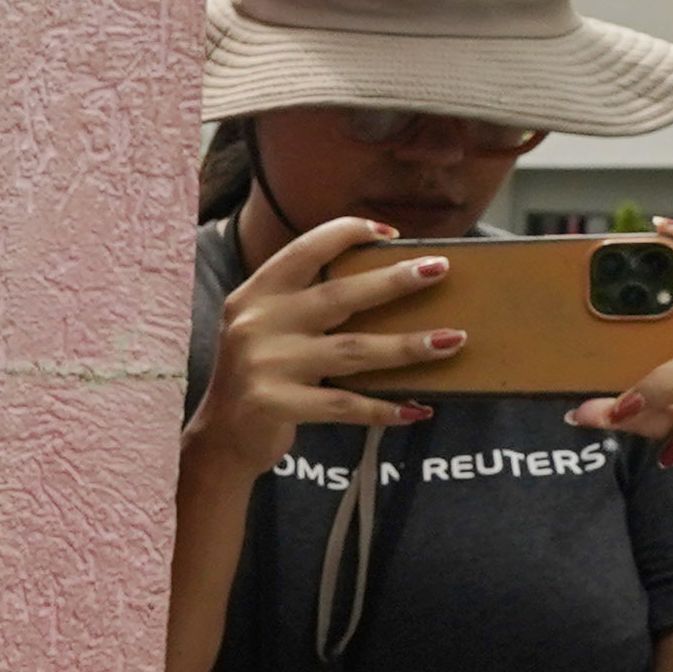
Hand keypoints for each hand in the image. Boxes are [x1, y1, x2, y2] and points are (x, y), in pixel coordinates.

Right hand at [187, 211, 463, 487]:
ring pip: (352, 350)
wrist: (220, 438)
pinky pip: (344, 405)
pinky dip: (384, 409)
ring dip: (407, 346)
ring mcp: (264, 364)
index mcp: (256, 294)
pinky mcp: (274, 404)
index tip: (392, 233)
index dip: (347, 234)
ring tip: (452, 340)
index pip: (305, 250)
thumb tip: (386, 286)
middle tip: (439, 269)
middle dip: (393, 281)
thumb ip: (306, 307)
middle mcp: (256, 322)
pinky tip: (416, 408)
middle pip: (338, 296)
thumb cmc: (261, 376)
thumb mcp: (268, 328)